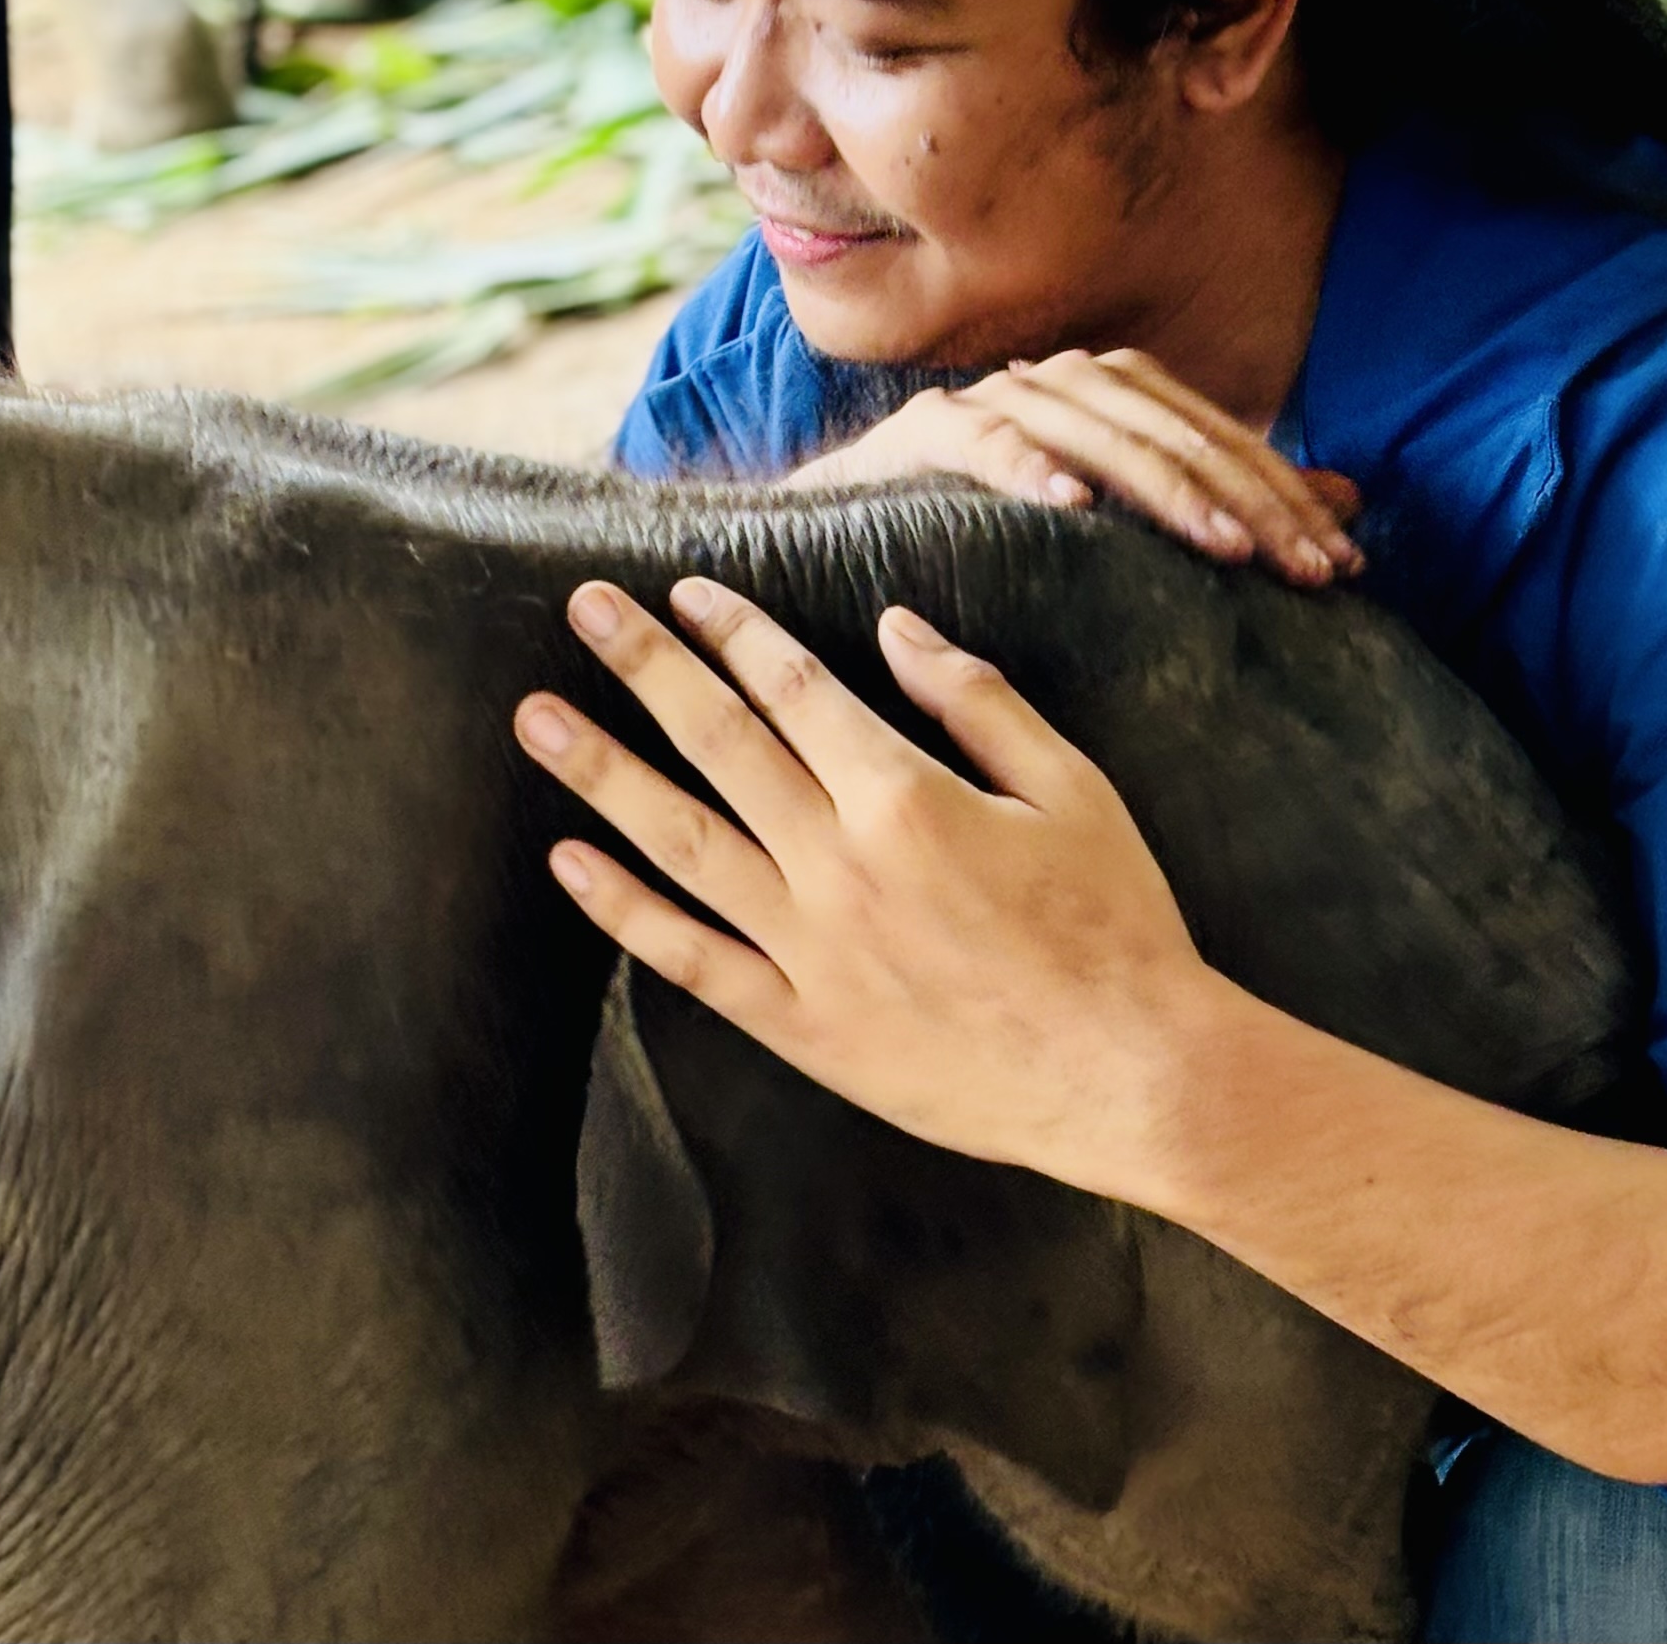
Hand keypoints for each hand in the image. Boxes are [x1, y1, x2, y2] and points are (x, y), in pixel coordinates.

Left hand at [514, 575, 1242, 1195]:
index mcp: (908, 796)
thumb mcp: (1073, 788)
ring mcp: (812, 951)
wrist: (1130, 1074)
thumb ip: (978, 702)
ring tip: (536, 720)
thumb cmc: (1116, 925)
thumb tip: (894, 628)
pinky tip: (570, 864)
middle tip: (582, 608)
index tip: (685, 591)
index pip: (794, 689)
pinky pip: (692, 961)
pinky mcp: (804, 1027)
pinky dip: (625, 913)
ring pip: (682, 843)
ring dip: (603, 774)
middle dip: (645, 666)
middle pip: (719, 743)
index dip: (734, 631)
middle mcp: (841, 865)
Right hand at [787, 348, 1362, 586]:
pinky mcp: (925, 431)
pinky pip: (984, 444)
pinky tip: (1071, 507)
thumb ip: (1225, 499)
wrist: (851, 522)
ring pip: (1099, 434)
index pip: (1222, 436)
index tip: (1346, 565)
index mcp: (1116, 394)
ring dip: (1164, 491)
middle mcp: (1063, 382)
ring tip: (1223, 547)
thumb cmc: (999, 528)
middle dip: (1251, 503)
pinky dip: (1026, 468)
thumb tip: (1351, 500)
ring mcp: (994, 401)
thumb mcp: (1125, 519)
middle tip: (1309, 570)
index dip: (1289, 496)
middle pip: (1176, 433)